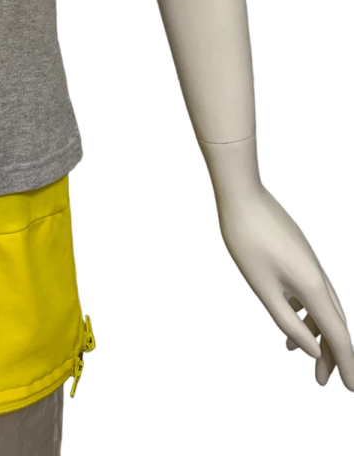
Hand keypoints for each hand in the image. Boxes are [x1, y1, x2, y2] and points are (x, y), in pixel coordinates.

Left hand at [216, 183, 352, 388]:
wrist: (241, 195)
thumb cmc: (246, 240)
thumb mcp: (263, 288)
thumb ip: (288, 321)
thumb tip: (311, 350)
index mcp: (313, 286)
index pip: (337, 335)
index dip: (345, 364)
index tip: (351, 389)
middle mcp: (318, 275)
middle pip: (334, 323)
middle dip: (331, 354)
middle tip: (322, 381)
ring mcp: (310, 263)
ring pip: (323, 307)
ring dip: (317, 333)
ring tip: (300, 355)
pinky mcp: (300, 254)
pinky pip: (311, 290)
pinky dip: (305, 310)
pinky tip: (290, 320)